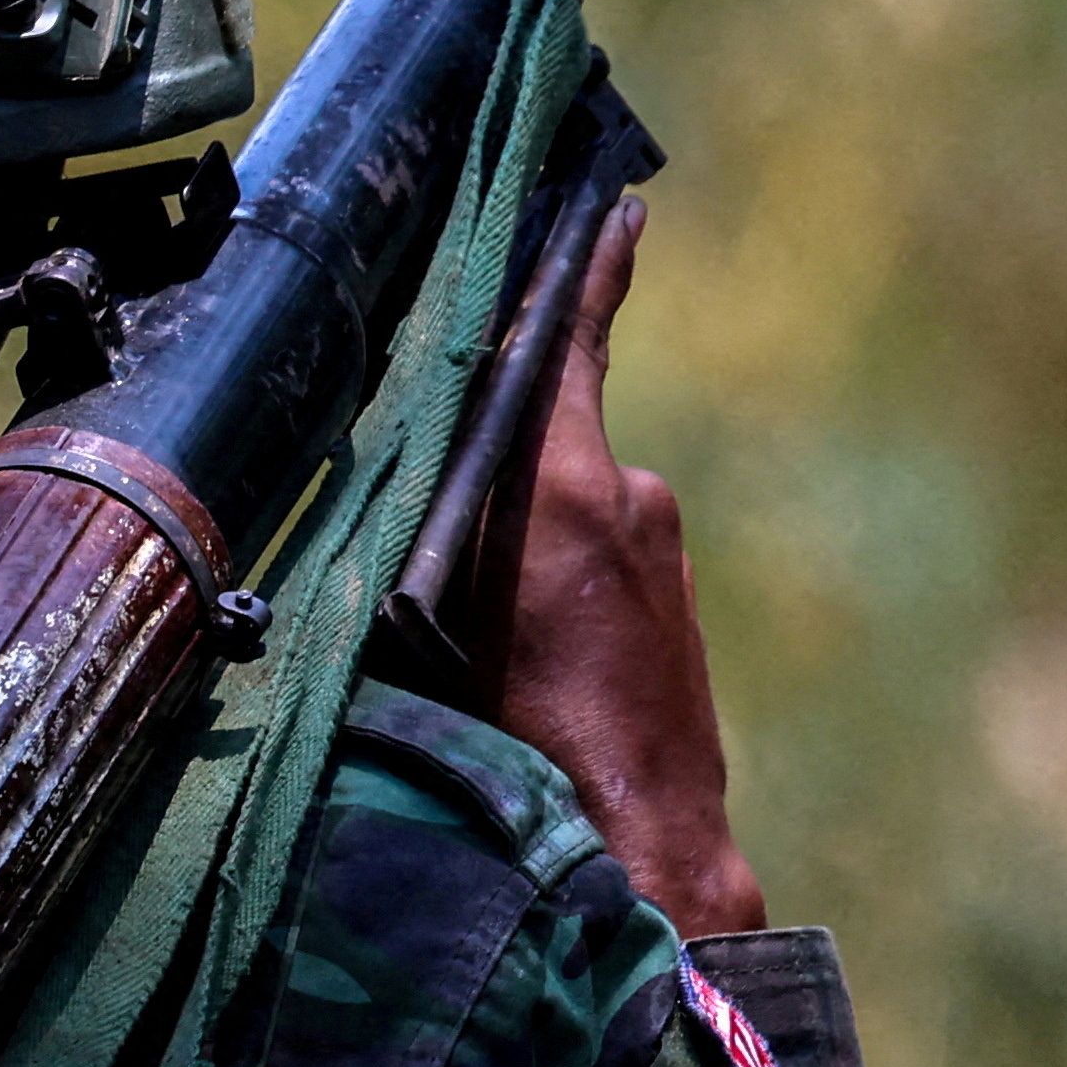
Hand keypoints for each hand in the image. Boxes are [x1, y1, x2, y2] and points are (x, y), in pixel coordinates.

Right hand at [464, 196, 770, 938]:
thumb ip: (409, 546)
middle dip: (501, 463)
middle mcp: (626, 501)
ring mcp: (664, 556)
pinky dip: (568, 597)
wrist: (641, 860)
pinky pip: (609, 572)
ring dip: (531, 549)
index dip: (584, 266)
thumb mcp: (423, 633)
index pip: (566, 337)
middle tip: (441, 531)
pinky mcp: (681, 611)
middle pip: (548, 440)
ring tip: (481, 641)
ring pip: (578, 516)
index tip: (613, 207)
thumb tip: (385, 502)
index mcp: (559, 486)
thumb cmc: (512, 750)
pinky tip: (529, 675)